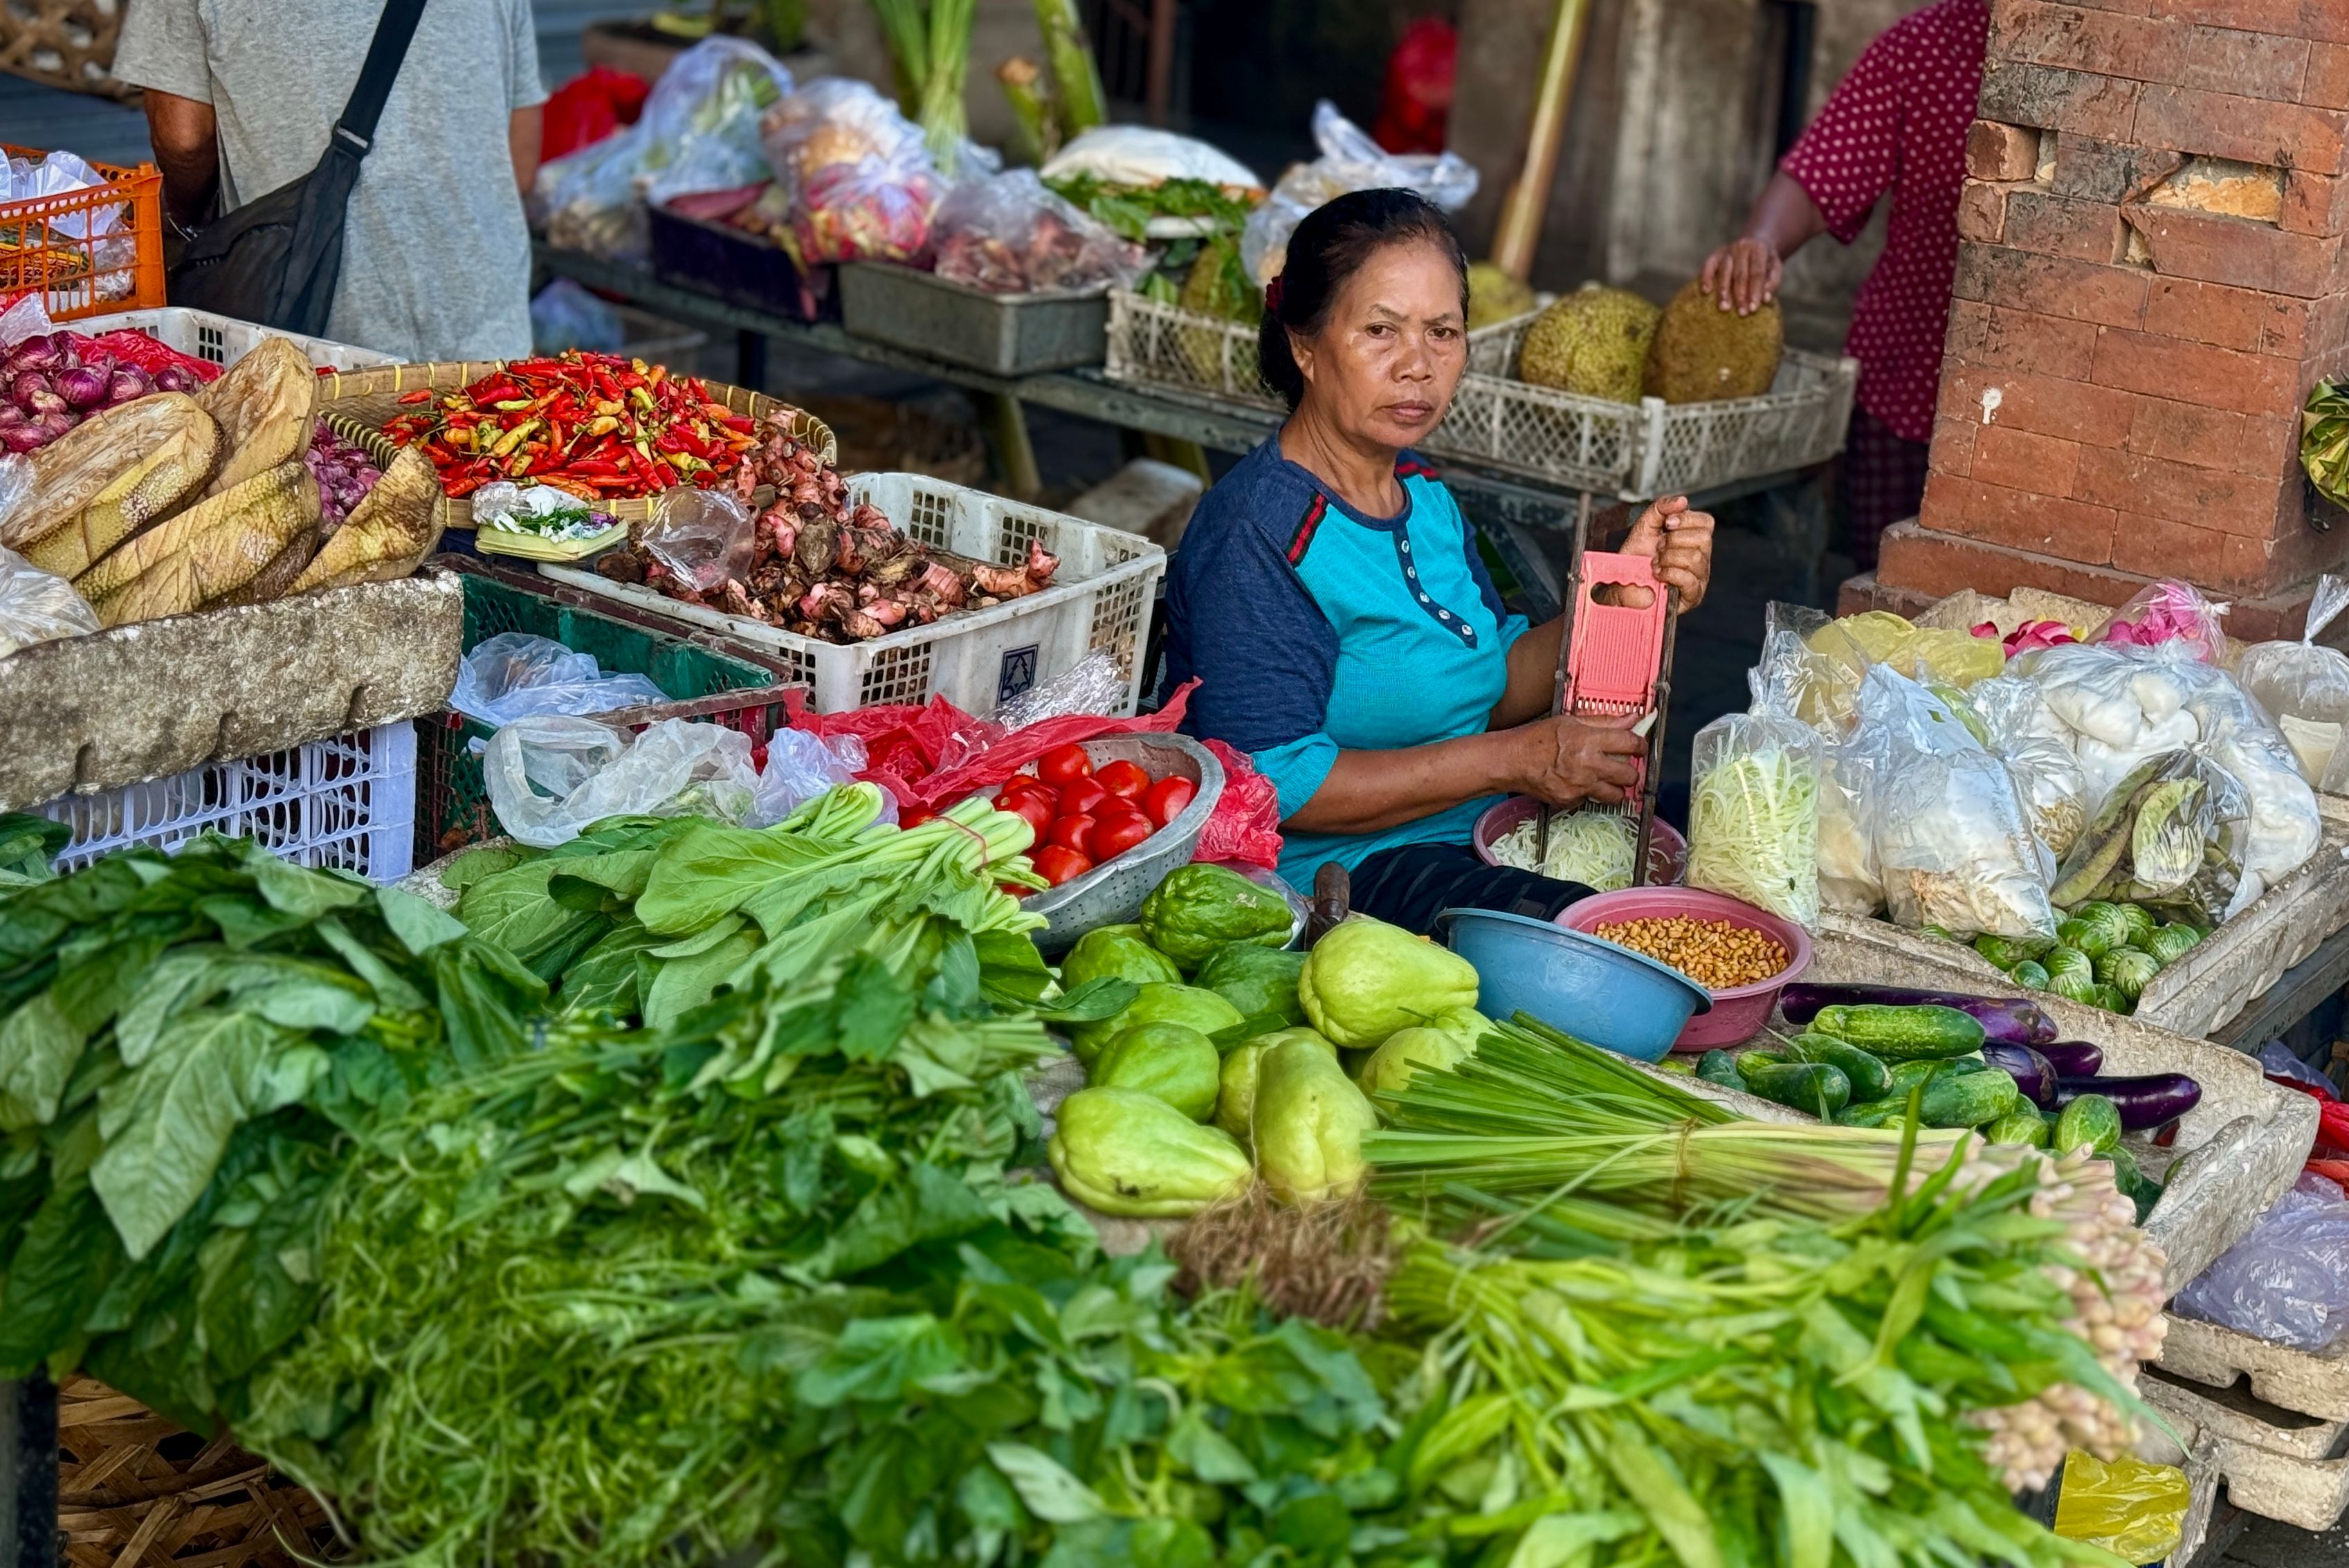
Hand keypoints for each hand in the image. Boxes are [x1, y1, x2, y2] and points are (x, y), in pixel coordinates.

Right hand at [1514, 713, 1645, 807]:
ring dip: (1615, 788)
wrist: (1513, 761)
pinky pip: (1592, 800)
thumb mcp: (1571, 721)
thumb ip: (1605, 721)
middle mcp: (1588, 766)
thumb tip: (1632, 718)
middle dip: (1631, 771)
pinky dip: (1591, 793)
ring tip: (1605, 779)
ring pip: (1616, 795)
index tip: (1639, 747)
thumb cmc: (1538, 739)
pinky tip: (1579, 783)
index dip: (1641, 745)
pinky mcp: (1571, 801)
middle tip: (1623, 766)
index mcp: (1590, 741)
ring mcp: (1580, 787)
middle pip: (1629, 775)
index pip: (1631, 743)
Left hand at [1615, 495, 1714, 613]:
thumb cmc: (1635, 560)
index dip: (1686, 519)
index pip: (1706, 522)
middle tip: (1658, 548)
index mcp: (1691, 539)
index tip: (1667, 525)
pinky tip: (1659, 574)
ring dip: (1668, 558)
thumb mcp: (1643, 527)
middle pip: (1704, 538)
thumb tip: (1681, 500)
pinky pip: (1689, 579)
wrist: (1622, 584)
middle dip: (1673, 541)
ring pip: (1695, 558)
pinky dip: (1670, 573)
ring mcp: (1698, 577)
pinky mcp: (1692, 595)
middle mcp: (1700, 557)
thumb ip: (1660, 508)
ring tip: (1655, 563)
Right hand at [1698, 236, 1781, 315]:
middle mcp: (1742, 247)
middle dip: (1740, 295)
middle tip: (1741, 313)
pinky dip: (1706, 277)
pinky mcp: (1716, 254)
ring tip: (1724, 308)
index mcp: (1759, 249)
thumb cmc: (1766, 261)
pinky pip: (1708, 265)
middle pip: (1740, 274)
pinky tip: (1705, 291)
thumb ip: (1773, 281)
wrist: (1757, 240)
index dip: (1755, 291)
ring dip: (1723, 291)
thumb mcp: (1775, 267)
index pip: (1757, 273)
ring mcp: (1727, 250)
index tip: (1753, 309)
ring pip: (1724, 272)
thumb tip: (1765, 299)